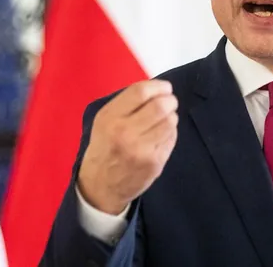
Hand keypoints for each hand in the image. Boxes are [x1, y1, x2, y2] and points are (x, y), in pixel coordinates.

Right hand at [77, 80, 178, 214]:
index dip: (158, 86)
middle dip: (170, 100)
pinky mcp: (154, 163)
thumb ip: (127, 104)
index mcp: (110, 119)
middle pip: (160, 106)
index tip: (165, 88)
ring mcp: (142, 150)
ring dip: (171, 116)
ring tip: (164, 119)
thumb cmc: (104, 147)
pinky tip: (162, 135)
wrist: (100, 186)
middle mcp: (125, 133)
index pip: (140, 92)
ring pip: (170, 122)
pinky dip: (170, 132)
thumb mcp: (104, 121)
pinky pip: (171, 138)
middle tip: (170, 101)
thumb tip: (156, 89)